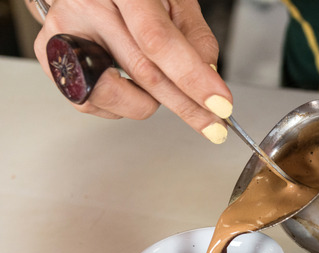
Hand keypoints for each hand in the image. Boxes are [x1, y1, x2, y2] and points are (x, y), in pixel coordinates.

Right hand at [32, 0, 232, 143]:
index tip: (219, 104)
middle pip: (143, 73)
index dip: (192, 77)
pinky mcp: (49, 55)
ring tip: (162, 88)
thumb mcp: (174, 0)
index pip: (159, 40)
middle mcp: (85, 7)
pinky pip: (91, 102)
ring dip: (150, 104)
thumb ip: (196, 37)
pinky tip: (130, 85)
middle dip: (187, 106)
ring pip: (115, 95)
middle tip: (213, 124)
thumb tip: (209, 76)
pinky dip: (122, 104)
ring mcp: (63, 32)